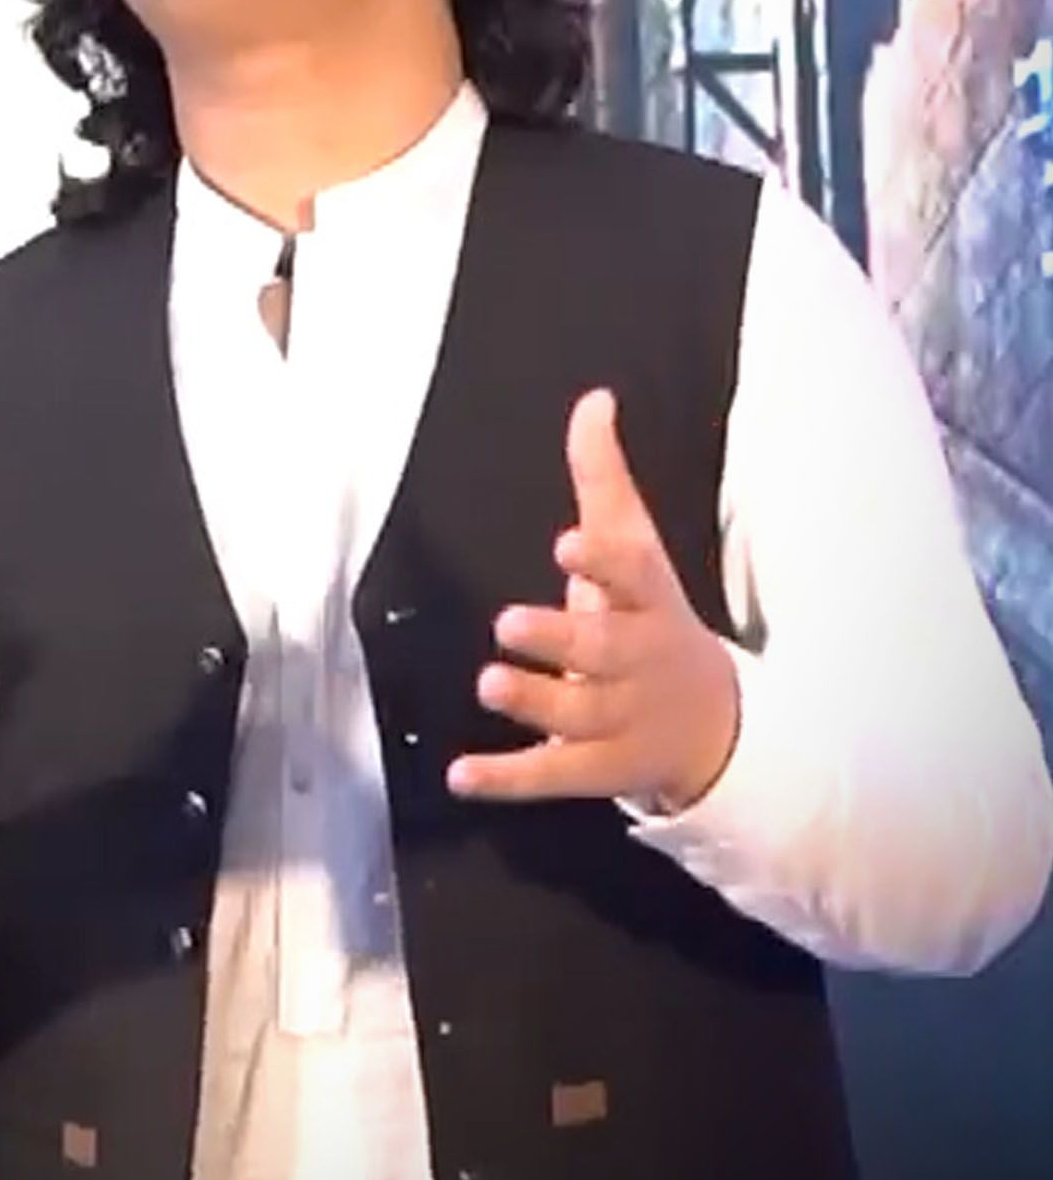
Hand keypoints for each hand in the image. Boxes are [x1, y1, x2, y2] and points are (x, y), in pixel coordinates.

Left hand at [446, 388, 740, 814]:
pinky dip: (508, 779)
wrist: (716, 727)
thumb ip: (604, 480)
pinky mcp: (599, 769)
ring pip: (579, 714)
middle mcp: (639, 661)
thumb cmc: (652, 622)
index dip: (601, 562)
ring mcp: (622, 719)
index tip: (566, 543)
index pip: (631, 574)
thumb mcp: (636, 551)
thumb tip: (592, 400)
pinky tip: (461, 775)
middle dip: (561, 638)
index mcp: (648, 603)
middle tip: (508, 623)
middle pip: (605, 648)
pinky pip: (552, 775)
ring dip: (534, 700)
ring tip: (489, 683)